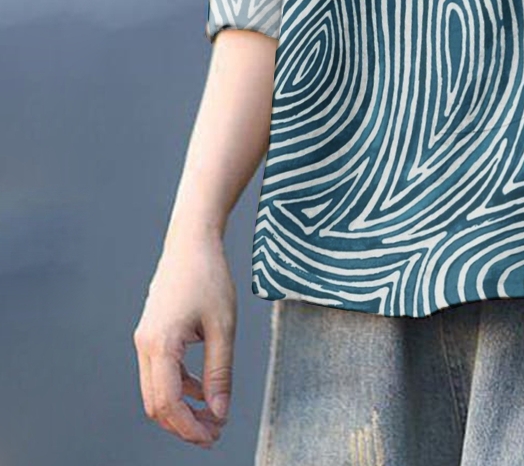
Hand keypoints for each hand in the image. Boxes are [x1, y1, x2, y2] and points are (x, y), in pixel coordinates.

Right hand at [133, 232, 236, 448]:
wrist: (191, 242)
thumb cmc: (209, 277)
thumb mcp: (224, 326)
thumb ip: (220, 371)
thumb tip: (219, 412)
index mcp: (160, 344)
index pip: (168, 402)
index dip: (189, 427)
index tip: (213, 436)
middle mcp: (145, 345)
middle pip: (157, 404)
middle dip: (184, 424)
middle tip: (214, 434)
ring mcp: (145, 340)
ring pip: (157, 390)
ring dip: (182, 408)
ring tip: (212, 417)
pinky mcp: (152, 335)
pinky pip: (161, 373)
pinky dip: (180, 387)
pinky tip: (204, 390)